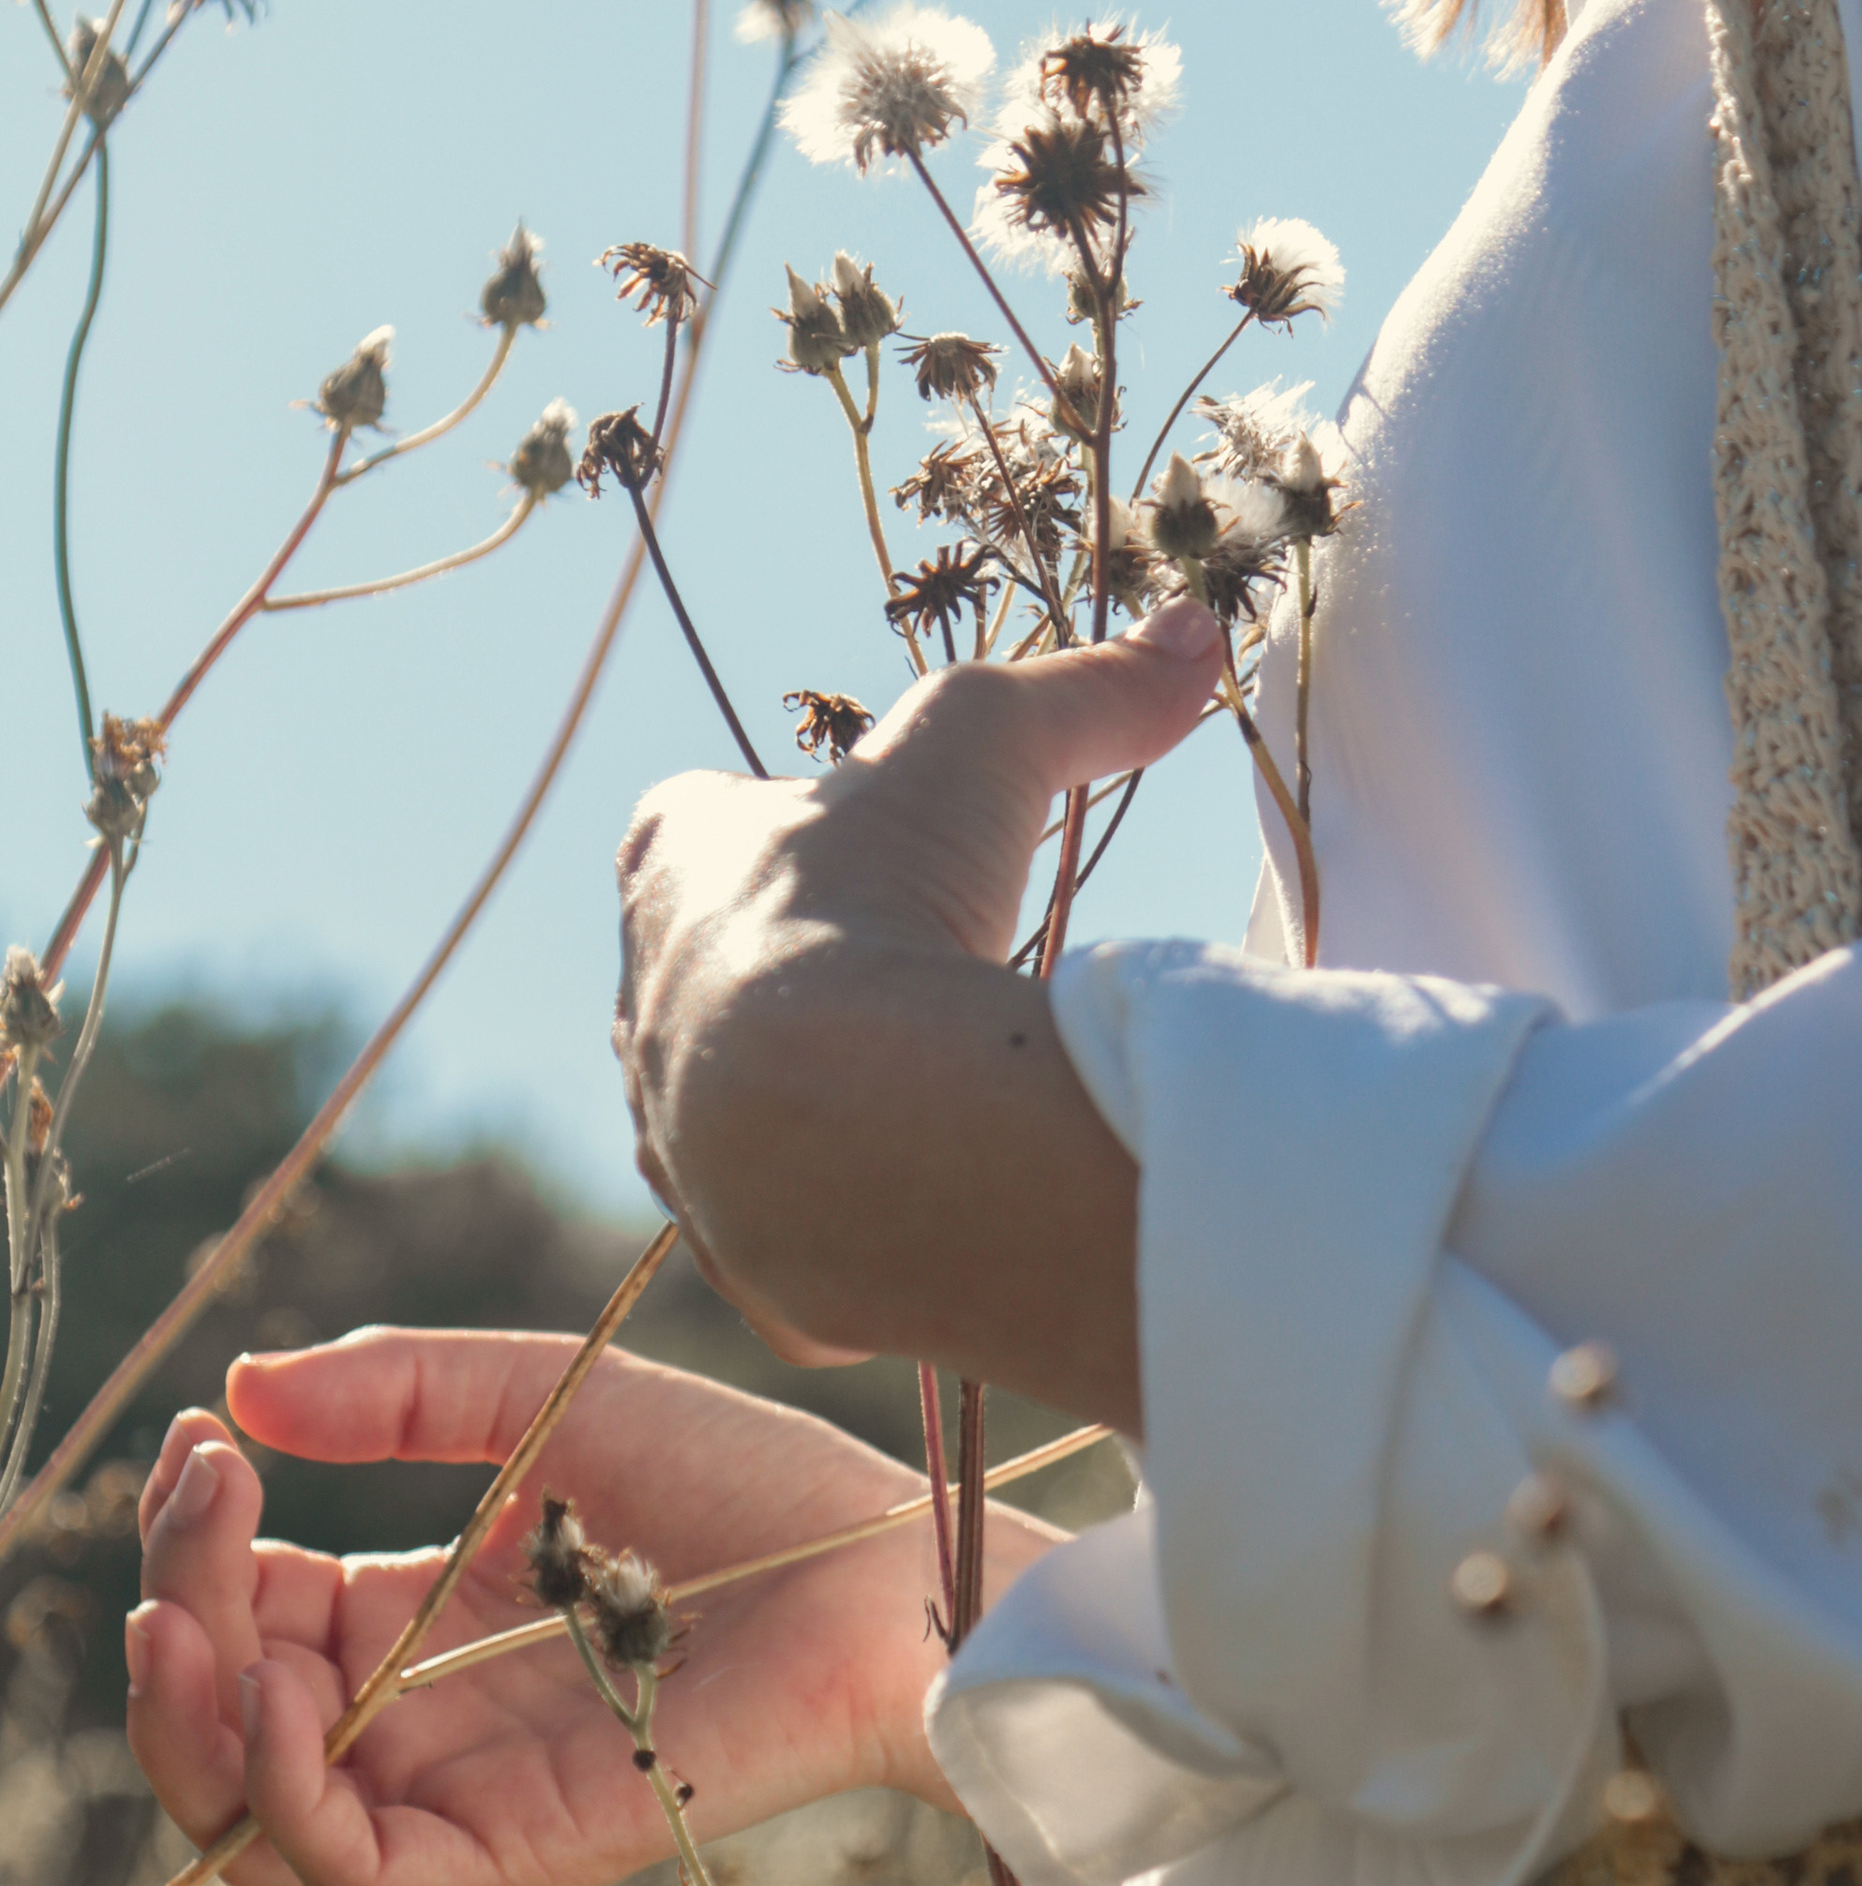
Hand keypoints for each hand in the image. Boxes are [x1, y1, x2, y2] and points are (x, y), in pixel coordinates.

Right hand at [125, 1332, 1039, 1885]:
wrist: (886, 1573)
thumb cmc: (754, 1486)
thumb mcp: (549, 1398)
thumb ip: (402, 1390)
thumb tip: (241, 1388)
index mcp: (425, 1620)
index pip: (253, 1614)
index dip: (201, 1541)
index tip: (210, 1441)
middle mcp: (426, 1719)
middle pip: (224, 1724)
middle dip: (174, 1620)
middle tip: (204, 1502)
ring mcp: (465, 1792)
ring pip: (249, 1817)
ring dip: (189, 1720)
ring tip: (194, 1616)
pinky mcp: (514, 1848)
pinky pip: (346, 1865)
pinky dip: (281, 1791)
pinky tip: (287, 1689)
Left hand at [614, 600, 1222, 1413]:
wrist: (832, 1123)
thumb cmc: (877, 899)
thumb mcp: (989, 742)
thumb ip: (1087, 688)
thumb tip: (1195, 627)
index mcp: (671, 862)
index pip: (703, 823)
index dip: (790, 824)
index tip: (880, 841)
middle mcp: (643, 1000)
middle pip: (725, 972)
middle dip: (814, 974)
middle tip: (921, 976)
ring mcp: (679, 1142)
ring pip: (750, 1113)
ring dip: (831, 1103)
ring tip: (936, 1100)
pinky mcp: (742, 1258)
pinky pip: (798, 1233)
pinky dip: (863, 1219)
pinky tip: (939, 1206)